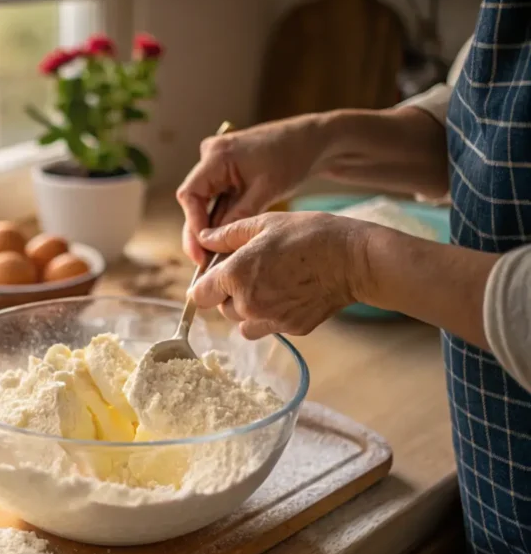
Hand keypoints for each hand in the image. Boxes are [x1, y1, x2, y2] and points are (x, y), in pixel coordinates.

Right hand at [176, 114, 331, 264]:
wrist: (309, 140)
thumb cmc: (291, 156)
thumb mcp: (266, 189)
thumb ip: (240, 215)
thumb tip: (216, 243)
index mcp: (217, 155)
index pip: (191, 194)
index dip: (193, 223)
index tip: (201, 249)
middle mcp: (211, 158)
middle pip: (194, 201)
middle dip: (197, 232)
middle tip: (201, 261)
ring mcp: (217, 166)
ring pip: (204, 204)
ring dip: (209, 229)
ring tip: (212, 257)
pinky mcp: (226, 175)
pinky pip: (217, 201)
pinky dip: (220, 221)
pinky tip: (223, 242)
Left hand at [190, 212, 374, 338]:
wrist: (353, 259)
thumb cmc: (309, 234)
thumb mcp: (264, 224)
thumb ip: (227, 235)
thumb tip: (202, 239)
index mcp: (235, 276)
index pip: (199, 296)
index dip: (206, 285)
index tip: (217, 277)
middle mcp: (247, 304)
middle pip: (222, 308)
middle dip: (231, 293)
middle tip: (256, 271)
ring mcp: (269, 320)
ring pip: (242, 322)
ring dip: (248, 308)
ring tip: (272, 283)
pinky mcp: (291, 329)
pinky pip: (268, 327)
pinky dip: (272, 315)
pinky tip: (290, 293)